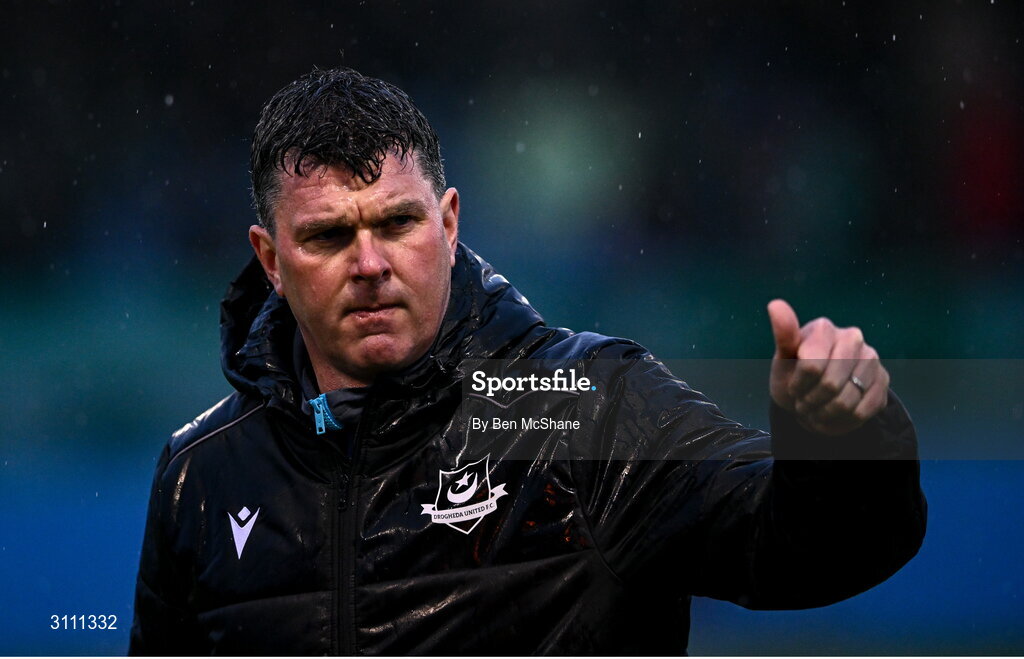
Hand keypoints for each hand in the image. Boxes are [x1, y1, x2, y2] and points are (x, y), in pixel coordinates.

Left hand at [767, 299, 888, 435]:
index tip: (793, 387)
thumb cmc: (795, 374)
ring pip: (846, 402)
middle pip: (831, 384)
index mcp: (824, 328)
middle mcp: (853, 338)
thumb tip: (775, 304)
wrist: (813, 394)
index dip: (798, 385)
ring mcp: (872, 359)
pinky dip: (841, 421)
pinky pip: (861, 412)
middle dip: (811, 401)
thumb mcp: (783, 359)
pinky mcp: (883, 381)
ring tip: (816, 409)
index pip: (812, 366)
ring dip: (824, 414)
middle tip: (804, 403)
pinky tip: (832, 415)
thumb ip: (783, 334)